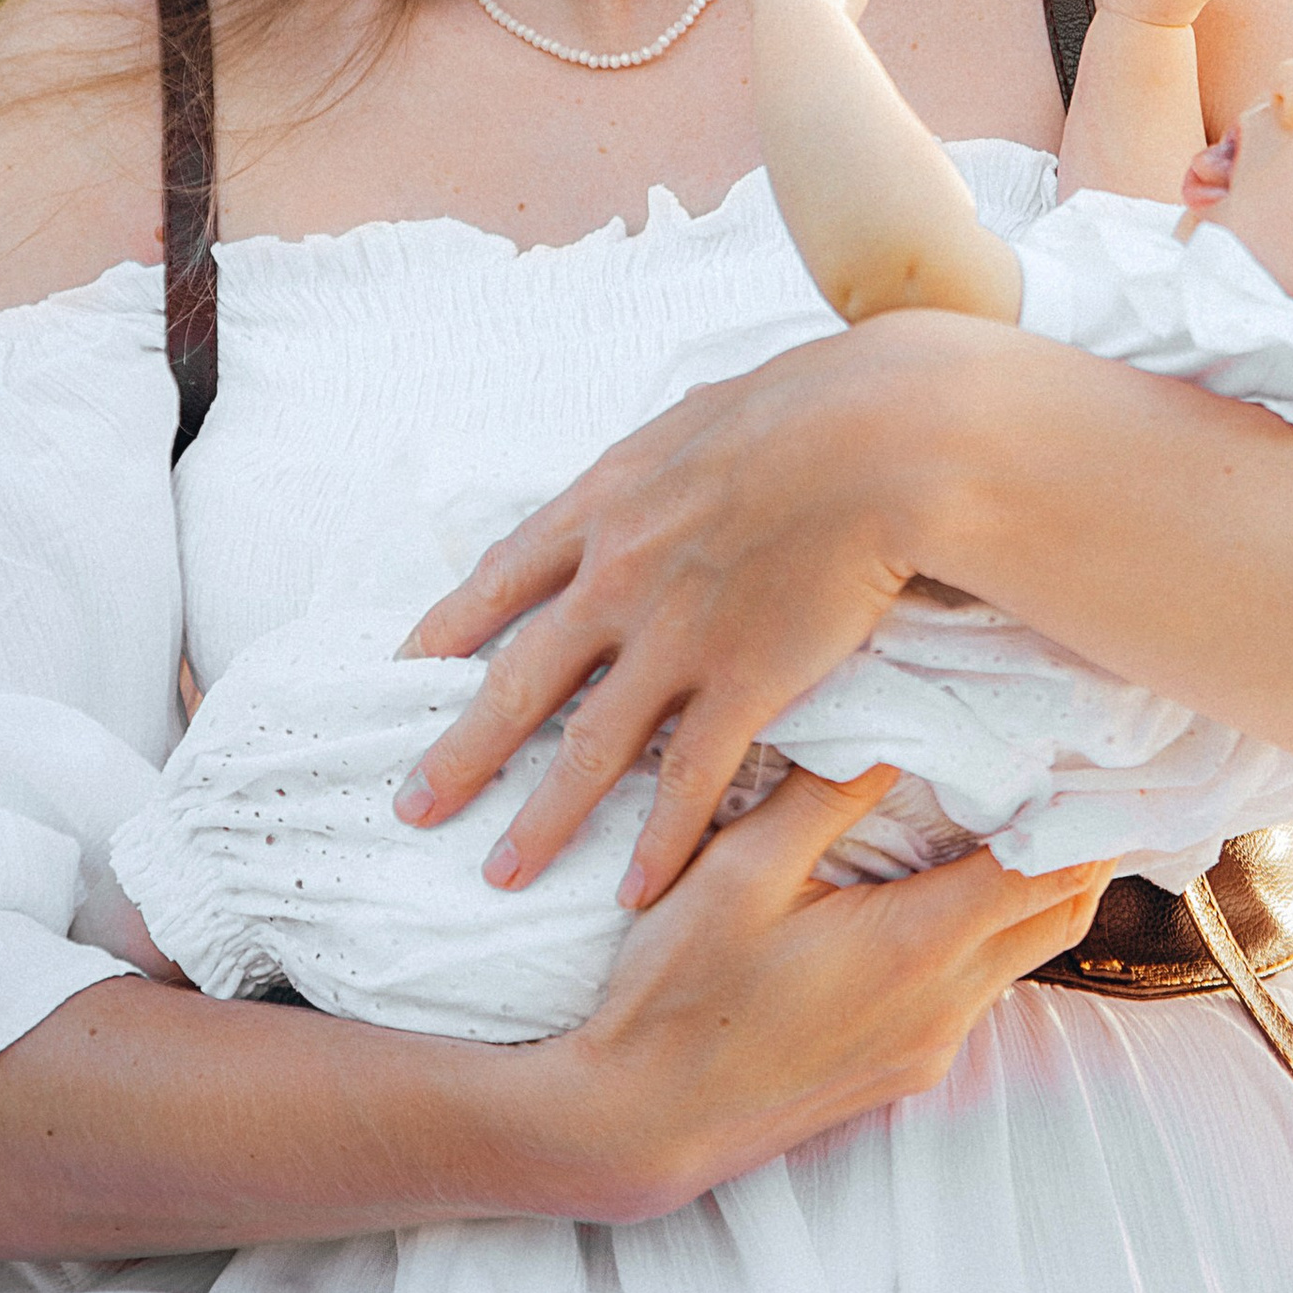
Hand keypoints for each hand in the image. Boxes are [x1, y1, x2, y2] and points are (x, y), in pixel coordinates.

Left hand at [398, 316, 977, 908]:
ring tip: (502, 873)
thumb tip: (664, 451)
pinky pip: (687, 779)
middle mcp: (618, 577)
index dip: (446, 632)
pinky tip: (633, 888)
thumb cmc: (814, 404)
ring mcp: (675, 635)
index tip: (406, 672)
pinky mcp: (744, 681)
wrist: (886, 437)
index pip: (499, 579)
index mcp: (604, 504)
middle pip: (517, 681)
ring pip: (588, 748)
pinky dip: (657, 840)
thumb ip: (666, 452)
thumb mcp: (705, 413)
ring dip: (541, 820)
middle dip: (460, 753)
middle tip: (413, 808)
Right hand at [542, 761, 1112, 1215]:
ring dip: (1033, 892)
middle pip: (1059, 915)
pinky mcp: (904, 1072)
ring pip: (1022, 958)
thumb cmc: (679, 991)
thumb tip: (902, 730)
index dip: (1081, 810)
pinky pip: (978, 994)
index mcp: (919, 944)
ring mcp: (928, 1047)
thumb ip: (829, 794)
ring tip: (1014, 821)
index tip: (1091, 757)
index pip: (1050, 869)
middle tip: (1075, 779)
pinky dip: (988, 936)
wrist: (640, 1123)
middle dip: (1080, 845)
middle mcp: (945, 1004)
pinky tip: (941, 897)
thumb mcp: (741, 868)